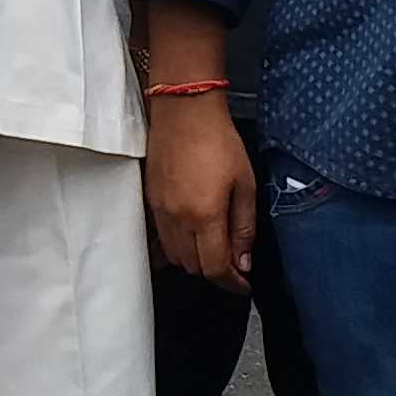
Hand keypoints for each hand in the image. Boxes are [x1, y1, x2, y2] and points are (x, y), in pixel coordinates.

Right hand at [144, 97, 255, 287]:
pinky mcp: (150, 201)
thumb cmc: (219, 142)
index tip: (244, 284)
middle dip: (215, 272)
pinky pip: (161, 238)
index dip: (232, 283)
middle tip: (234, 263)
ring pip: (174, 256)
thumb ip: (244, 228)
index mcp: (204, 216)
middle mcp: (177, 220)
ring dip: (195, 261)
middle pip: (193, 267)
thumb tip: (243, 262)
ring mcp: (160, 211)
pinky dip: (178, 246)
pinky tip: (192, 234)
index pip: (215, 268)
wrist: (184, 111)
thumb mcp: (245, 185)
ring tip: (214, 248)